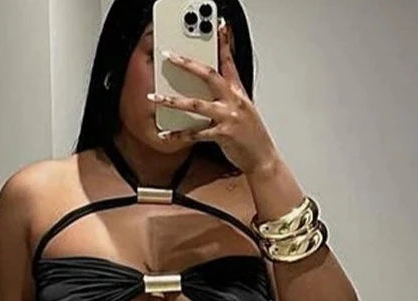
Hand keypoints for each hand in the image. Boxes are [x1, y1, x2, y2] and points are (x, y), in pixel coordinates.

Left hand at [150, 22, 280, 175]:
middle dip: (187, 64)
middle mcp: (233, 100)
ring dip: (173, 101)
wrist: (262, 157)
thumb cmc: (251, 135)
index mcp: (238, 92)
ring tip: (156, 98)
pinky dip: (179, 134)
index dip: (225, 43)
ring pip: (196, 104)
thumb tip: (216, 87)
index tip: (220, 26)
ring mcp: (228, 117)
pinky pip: (195, 133)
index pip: (229, 62)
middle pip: (208, 75)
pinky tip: (166, 134)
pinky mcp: (223, 134)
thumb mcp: (244, 109)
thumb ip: (230, 95)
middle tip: (171, 57)